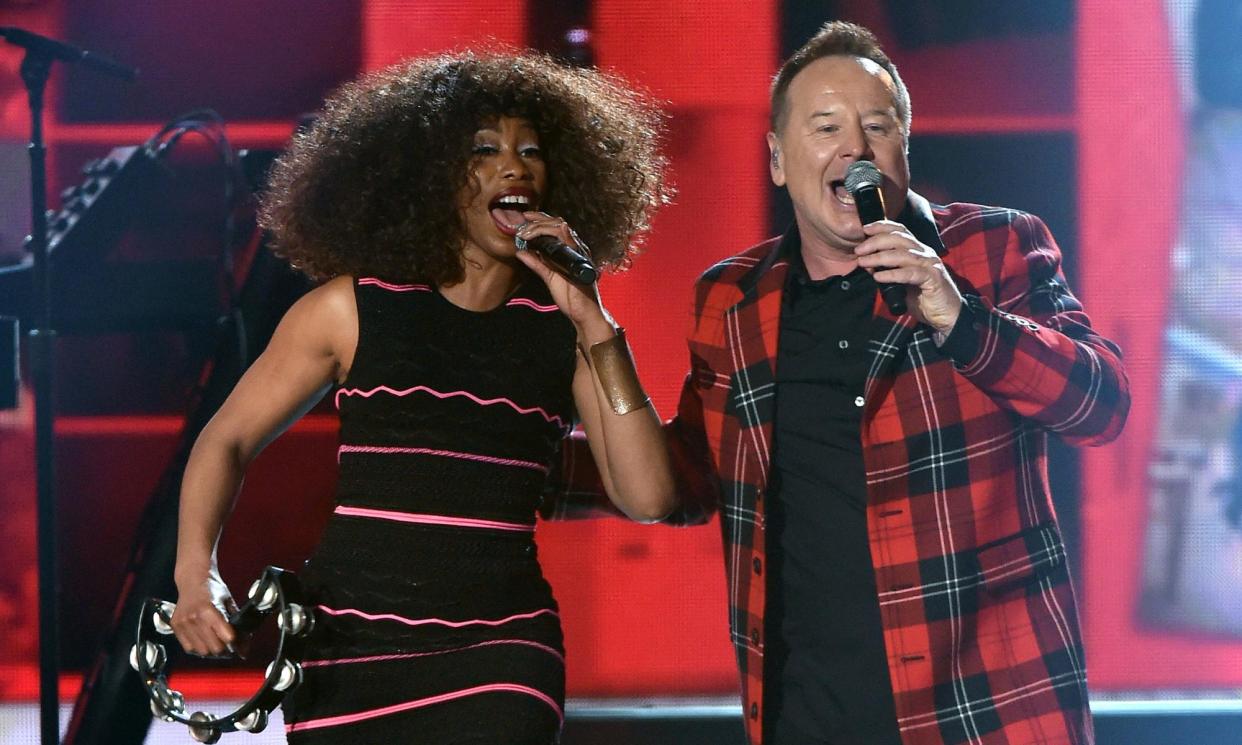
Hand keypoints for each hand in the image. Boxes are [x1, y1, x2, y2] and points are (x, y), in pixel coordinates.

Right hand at [170, 566, 239, 657]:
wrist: (192, 579)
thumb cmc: (211, 588)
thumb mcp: (228, 601)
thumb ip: (235, 619)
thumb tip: (244, 638)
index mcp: (208, 610)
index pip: (225, 637)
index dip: (235, 643)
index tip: (239, 645)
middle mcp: (194, 618)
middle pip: (214, 648)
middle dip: (224, 649)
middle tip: (229, 646)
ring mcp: (183, 623)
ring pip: (201, 650)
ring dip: (211, 650)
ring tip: (216, 643)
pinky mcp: (176, 626)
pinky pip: (188, 647)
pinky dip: (197, 647)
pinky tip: (204, 641)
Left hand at [514, 211, 614, 339]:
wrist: (584, 313)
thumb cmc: (570, 296)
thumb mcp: (549, 277)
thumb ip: (537, 263)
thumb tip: (521, 252)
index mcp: (570, 250)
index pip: (556, 227)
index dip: (540, 219)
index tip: (525, 218)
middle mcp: (576, 248)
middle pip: (558, 224)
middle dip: (538, 220)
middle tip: (522, 224)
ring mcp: (578, 254)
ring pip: (561, 229)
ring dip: (540, 228)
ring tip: (525, 233)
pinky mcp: (579, 263)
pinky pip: (568, 245)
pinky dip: (557, 238)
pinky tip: (543, 237)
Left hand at [854, 220, 962, 332]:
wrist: (945, 315)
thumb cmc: (922, 298)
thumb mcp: (900, 282)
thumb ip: (887, 271)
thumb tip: (867, 264)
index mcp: (918, 250)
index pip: (900, 231)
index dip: (882, 226)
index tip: (865, 228)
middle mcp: (924, 253)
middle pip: (899, 238)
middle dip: (876, 241)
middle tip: (858, 250)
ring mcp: (930, 265)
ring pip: (903, 254)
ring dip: (880, 257)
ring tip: (863, 262)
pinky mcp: (933, 279)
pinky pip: (910, 273)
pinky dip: (892, 274)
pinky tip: (878, 276)